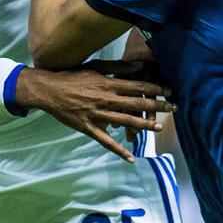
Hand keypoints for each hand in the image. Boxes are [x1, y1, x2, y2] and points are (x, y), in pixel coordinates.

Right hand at [14, 66, 173, 161]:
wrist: (49, 90)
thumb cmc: (72, 76)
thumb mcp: (95, 66)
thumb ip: (118, 67)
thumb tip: (139, 65)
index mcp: (109, 83)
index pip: (138, 86)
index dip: (155, 89)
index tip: (169, 91)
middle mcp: (106, 99)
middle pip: (137, 104)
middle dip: (157, 106)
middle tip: (174, 108)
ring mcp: (98, 115)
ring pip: (126, 122)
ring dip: (145, 126)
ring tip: (160, 127)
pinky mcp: (89, 128)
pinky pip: (106, 141)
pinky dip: (119, 150)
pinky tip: (131, 157)